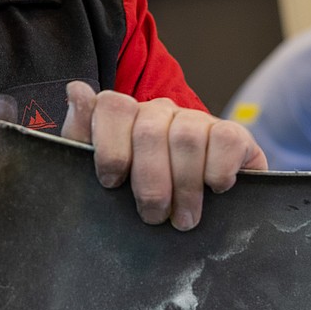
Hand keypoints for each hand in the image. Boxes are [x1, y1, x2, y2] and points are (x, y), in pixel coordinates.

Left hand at [62, 81, 267, 230]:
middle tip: (152, 216)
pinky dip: (218, 171)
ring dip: (184, 187)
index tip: (111, 182)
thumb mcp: (103, 175)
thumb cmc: (140, 196)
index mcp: (127, 116)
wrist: (200, 216)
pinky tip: (215, 190)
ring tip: (182, 219)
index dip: (110, 148)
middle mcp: (161, 111)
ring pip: (187, 136)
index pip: (113, 106)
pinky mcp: (234, 135)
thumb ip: (82, 134)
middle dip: (149, 182)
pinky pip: (225, 140)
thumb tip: (76, 90)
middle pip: (149, 130)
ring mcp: (198, 120)